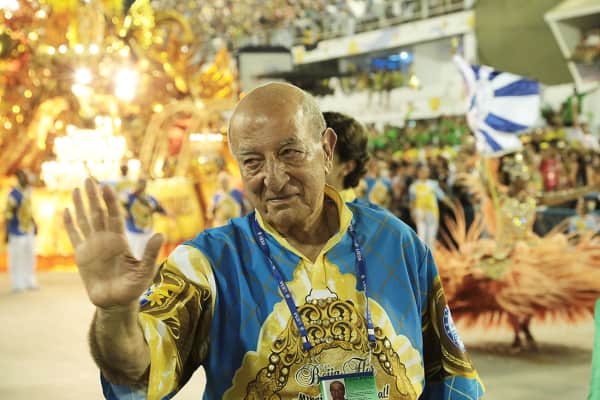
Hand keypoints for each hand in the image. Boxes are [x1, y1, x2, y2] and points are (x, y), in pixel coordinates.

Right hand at [63, 178, 163, 309]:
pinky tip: (66, 211)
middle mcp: (105, 240)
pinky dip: (70, 224)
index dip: (110, 202)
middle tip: (88, 178)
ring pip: (85, 221)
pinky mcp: (82, 256)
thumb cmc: (133, 287)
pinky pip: (74, 236)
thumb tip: (160, 234)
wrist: (116, 303)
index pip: (114, 216)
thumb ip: (151, 253)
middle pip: (97, 213)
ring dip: (80, 205)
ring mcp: (92, 246)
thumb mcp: (145, 270)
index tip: (106, 187)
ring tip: (76, 189)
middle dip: (93, 196)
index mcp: (119, 241)